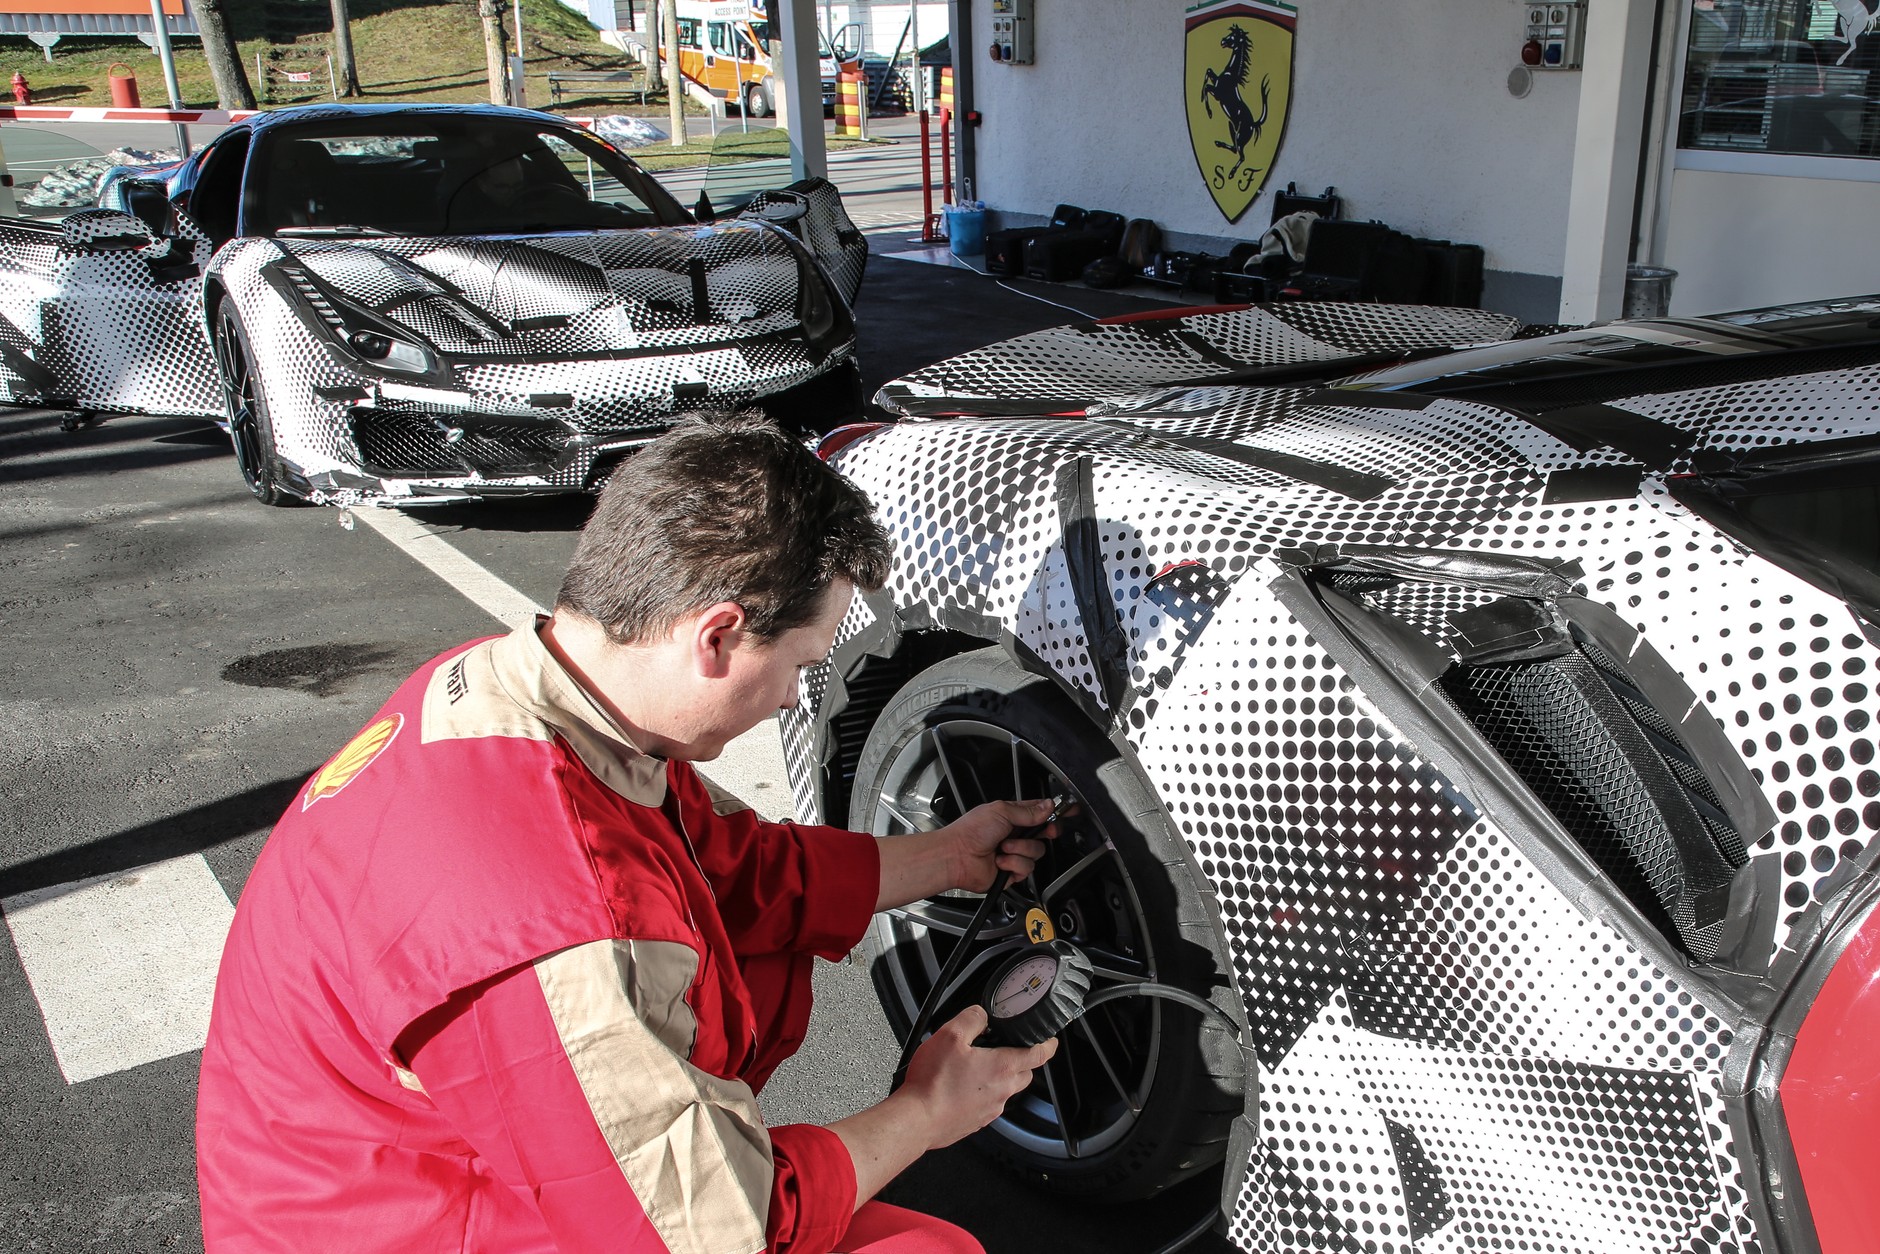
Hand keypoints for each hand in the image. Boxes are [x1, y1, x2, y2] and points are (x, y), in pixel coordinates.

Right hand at [901, 1006, 1056, 1149]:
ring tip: (973, 1067)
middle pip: (1024, 1073)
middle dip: (1019, 1060)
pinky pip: (987, 1103)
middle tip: (1003, 1049)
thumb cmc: (932, 1084)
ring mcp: (990, 1110)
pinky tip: (960, 1087)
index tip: (1049, 1040)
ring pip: (1005, 1089)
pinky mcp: (976, 1122)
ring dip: (997, 1077)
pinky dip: (980, 1093)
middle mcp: (1002, 1091)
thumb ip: (971, 1018)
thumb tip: (981, 1014)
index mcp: (1002, 1068)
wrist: (917, 1120)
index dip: (1048, 1044)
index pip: (1039, 1054)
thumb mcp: (949, 1035)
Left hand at [943, 797, 1062, 891]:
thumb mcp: (1001, 811)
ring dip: (1020, 850)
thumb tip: (1048, 806)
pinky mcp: (1011, 872)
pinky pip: (1027, 868)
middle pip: (1043, 834)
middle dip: (1043, 833)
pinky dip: (1013, 864)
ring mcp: (1013, 854)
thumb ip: (1028, 811)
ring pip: (1037, 852)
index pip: (1039, 812)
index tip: (1068, 811)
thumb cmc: (971, 831)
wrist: (956, 856)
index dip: (1053, 813)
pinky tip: (1000, 861)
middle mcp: (1013, 835)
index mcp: (1011, 816)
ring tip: (1003, 848)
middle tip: (1043, 831)